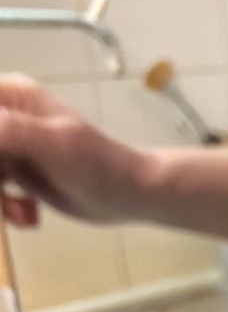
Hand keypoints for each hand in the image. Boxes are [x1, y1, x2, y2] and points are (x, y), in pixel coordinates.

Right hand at [0, 74, 147, 226]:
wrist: (130, 195)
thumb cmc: (99, 164)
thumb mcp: (53, 142)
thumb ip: (8, 131)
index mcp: (8, 96)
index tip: (0, 174)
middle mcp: (4, 117)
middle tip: (5, 198)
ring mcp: (9, 147)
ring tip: (22, 212)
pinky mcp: (16, 174)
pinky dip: (6, 209)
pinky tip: (29, 215)